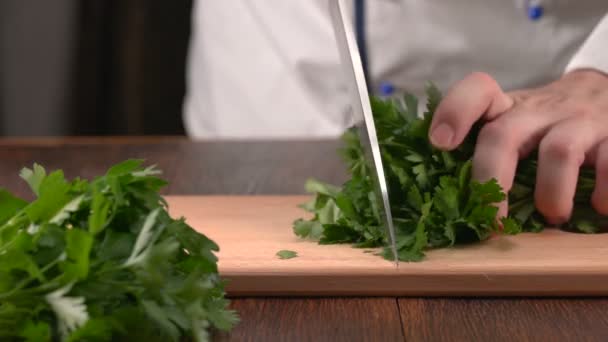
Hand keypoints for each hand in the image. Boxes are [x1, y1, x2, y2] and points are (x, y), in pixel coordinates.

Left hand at [429, 70, 607, 223]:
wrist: (607, 91)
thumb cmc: (548, 121)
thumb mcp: (515, 122)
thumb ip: (488, 149)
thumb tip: (452, 203)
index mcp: (507, 108)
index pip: (477, 92)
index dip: (454, 112)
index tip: (440, 142)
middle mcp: (539, 111)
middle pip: (502, 137)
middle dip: (490, 184)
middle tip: (491, 222)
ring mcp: (578, 120)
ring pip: (558, 153)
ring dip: (551, 195)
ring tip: (553, 216)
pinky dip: (604, 193)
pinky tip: (600, 208)